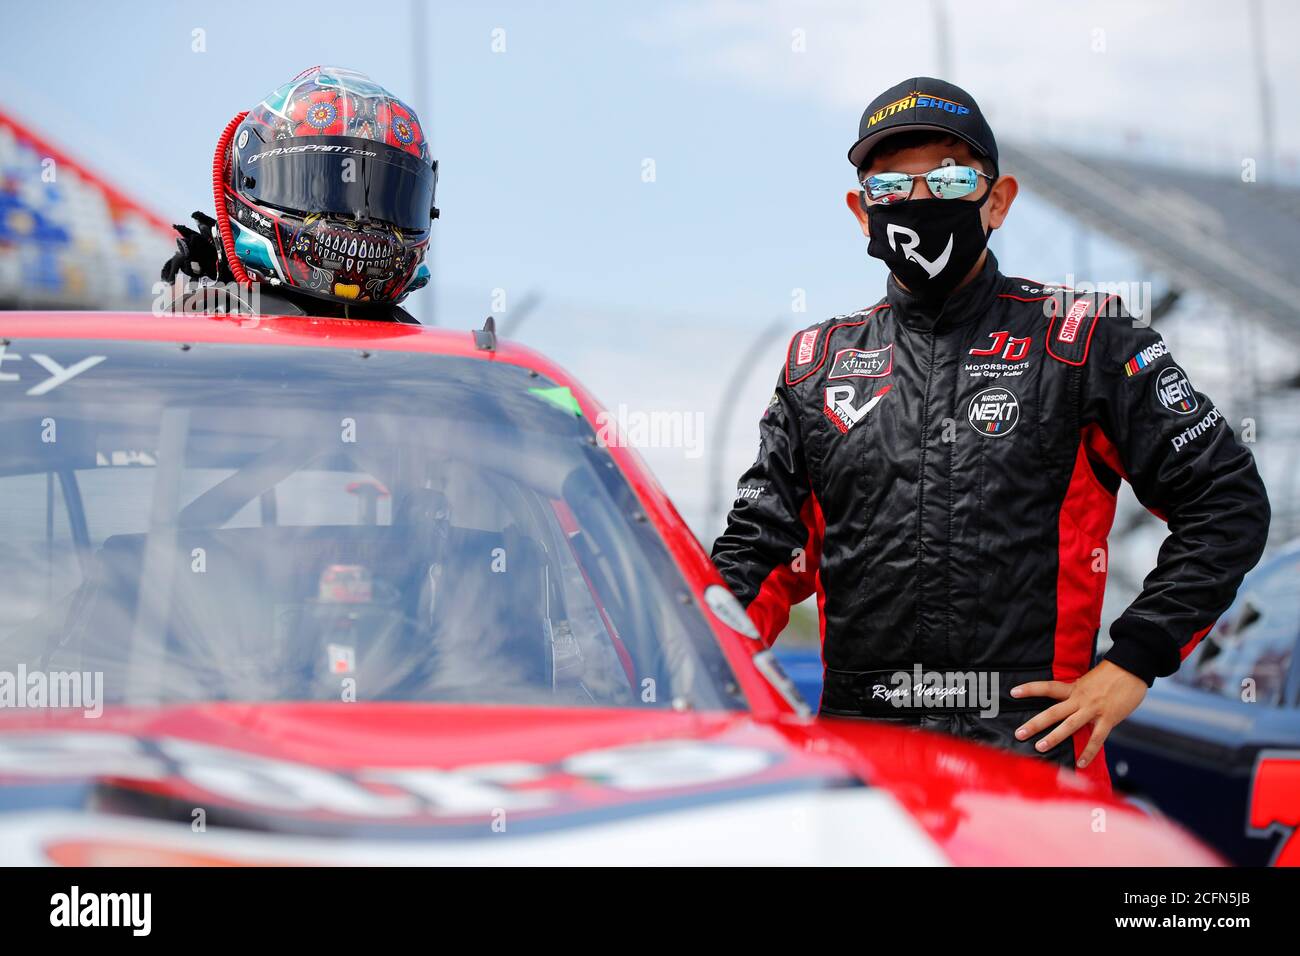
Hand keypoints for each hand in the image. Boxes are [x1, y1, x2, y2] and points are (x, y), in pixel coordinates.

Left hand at [1009, 661, 1147, 768]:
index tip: (1013, 692)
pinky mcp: (1108, 719)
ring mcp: (1093, 709)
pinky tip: (1080, 764)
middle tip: (1019, 733)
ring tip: (1039, 747)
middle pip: (1053, 711)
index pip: (1047, 687)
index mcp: (1074, 688)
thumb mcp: (1089, 680)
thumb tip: (1069, 703)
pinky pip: (1096, 739)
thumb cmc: (1112, 674)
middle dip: (1035, 723)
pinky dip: (1088, 752)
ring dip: (1054, 737)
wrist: (1133, 668)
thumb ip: (1078, 692)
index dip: (1030, 689)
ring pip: (1069, 725)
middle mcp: (1080, 699)